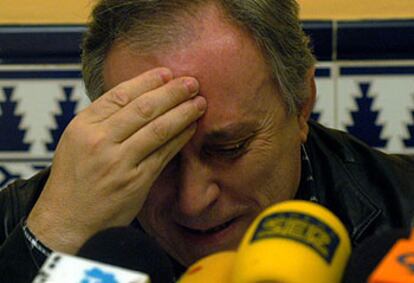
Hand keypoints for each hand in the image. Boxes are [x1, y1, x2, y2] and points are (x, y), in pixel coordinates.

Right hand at [27, 68, 205, 252]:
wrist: (69, 221)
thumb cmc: (75, 179)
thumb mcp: (77, 141)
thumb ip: (103, 120)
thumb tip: (138, 97)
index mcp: (83, 125)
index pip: (120, 94)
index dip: (147, 81)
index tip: (167, 73)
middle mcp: (100, 141)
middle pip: (143, 108)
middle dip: (172, 93)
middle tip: (192, 82)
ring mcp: (119, 162)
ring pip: (158, 129)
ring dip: (182, 113)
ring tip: (199, 102)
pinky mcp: (136, 181)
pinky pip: (164, 153)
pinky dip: (180, 138)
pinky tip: (191, 127)